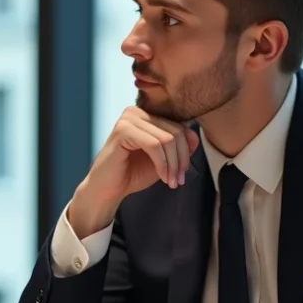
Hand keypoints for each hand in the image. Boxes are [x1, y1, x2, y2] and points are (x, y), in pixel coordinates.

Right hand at [67, 107, 198, 237]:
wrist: (107, 190)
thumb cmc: (132, 173)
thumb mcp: (163, 160)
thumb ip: (178, 147)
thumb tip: (195, 137)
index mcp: (146, 115)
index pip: (179, 127)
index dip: (186, 152)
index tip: (182, 174)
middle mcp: (137, 112)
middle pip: (176, 132)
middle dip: (181, 160)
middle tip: (178, 181)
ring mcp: (128, 119)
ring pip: (167, 139)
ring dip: (173, 164)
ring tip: (171, 182)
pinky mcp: (122, 130)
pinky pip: (154, 145)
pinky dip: (162, 163)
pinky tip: (162, 177)